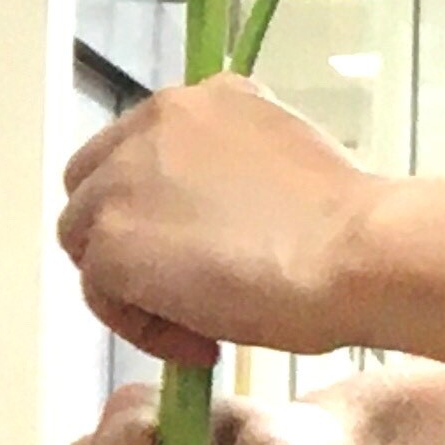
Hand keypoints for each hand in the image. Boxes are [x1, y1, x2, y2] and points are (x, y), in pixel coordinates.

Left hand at [58, 76, 386, 366]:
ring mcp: (120, 183)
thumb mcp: (275, 157)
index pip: (136, 151)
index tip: (199, 243)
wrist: (355, 251)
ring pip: (89, 242)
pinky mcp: (109, 241)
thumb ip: (224, 166)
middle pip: (94, 189)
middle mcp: (147, 127)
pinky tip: (201, 343)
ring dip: (133, 286)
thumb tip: (206, 208)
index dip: (154, 205)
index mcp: (194, 101)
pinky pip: (103, 294)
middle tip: (180, 285)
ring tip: (200, 322)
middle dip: (126, 239)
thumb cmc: (343, 222)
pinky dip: (144, 326)